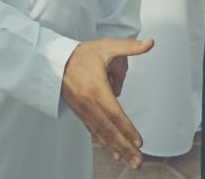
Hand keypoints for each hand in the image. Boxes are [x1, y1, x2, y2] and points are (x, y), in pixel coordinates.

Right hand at [61, 38, 153, 168]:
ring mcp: (84, 111)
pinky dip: (105, 143)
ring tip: (130, 162)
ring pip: (102, 134)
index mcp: (96, 89)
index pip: (115, 113)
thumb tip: (150, 43)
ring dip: (116, 149)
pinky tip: (114, 152)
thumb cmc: (82, 54)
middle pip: (109, 129)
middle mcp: (89, 104)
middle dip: (125, 146)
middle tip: (138, 161)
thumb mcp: (107, 46)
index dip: (127, 129)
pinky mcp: (81, 113)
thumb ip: (129, 47)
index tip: (139, 141)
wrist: (55, 61)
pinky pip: (94, 131)